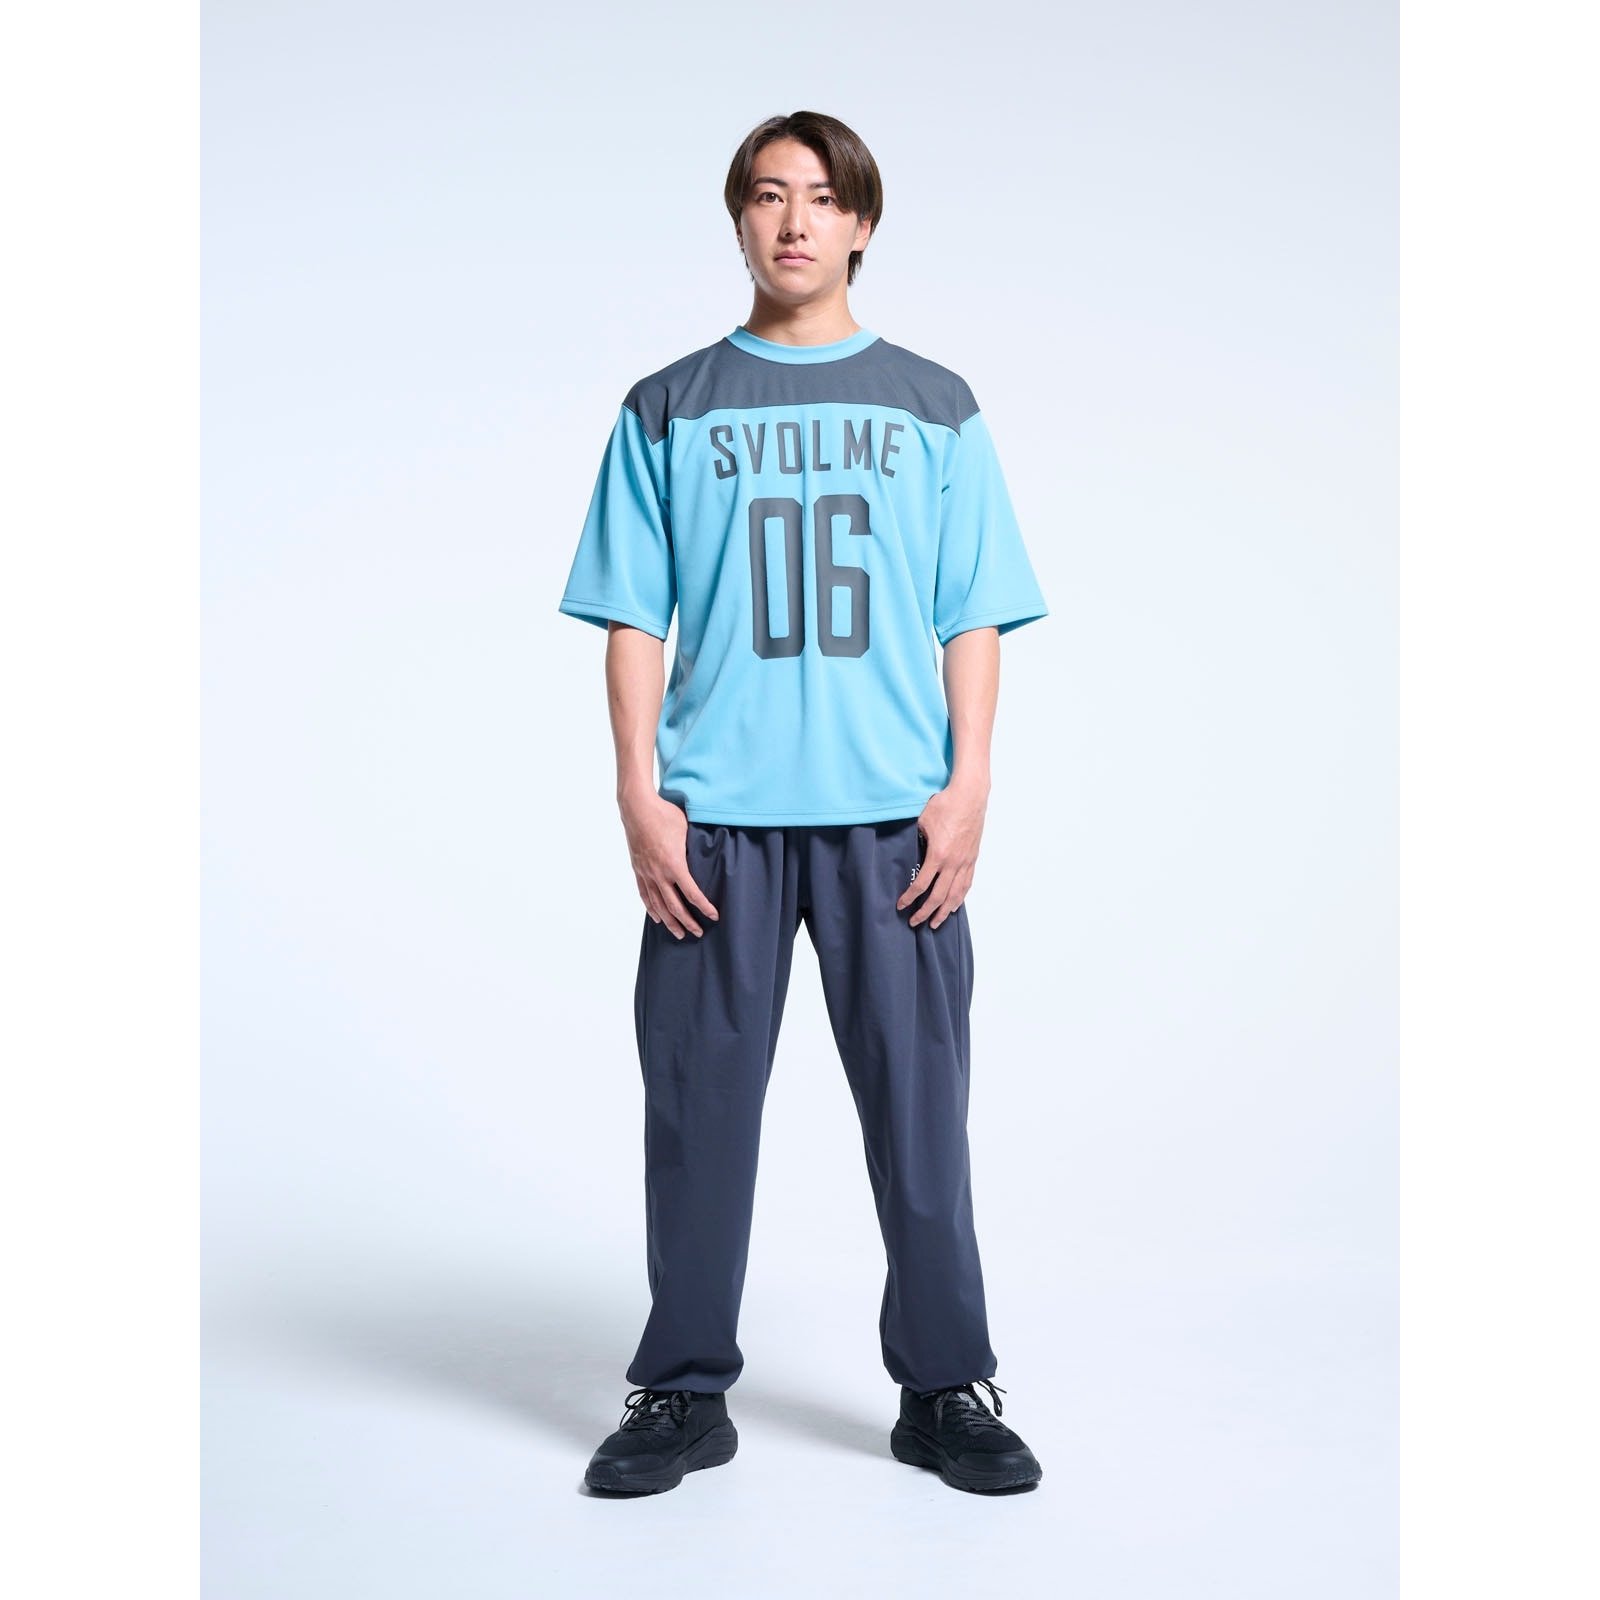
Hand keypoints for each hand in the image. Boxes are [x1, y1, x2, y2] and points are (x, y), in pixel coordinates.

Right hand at [620, 792, 719, 938]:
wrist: (637, 808)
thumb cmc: (664, 815)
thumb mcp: (687, 830)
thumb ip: (695, 847)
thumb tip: (708, 854)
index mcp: (674, 865)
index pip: (692, 894)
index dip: (704, 907)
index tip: (713, 916)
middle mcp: (659, 874)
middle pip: (675, 907)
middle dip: (688, 922)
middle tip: (698, 933)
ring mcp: (646, 874)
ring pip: (658, 906)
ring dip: (669, 922)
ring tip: (679, 934)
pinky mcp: (638, 870)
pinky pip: (645, 895)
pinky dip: (652, 909)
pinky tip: (657, 918)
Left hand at [897, 777, 987, 928]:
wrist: (970, 795)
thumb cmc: (946, 804)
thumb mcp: (922, 820)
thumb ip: (914, 838)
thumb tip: (906, 847)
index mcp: (938, 855)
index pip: (921, 884)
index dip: (910, 898)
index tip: (901, 905)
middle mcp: (953, 863)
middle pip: (938, 896)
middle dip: (925, 912)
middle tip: (914, 922)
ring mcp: (965, 861)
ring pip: (955, 894)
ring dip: (945, 911)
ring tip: (936, 922)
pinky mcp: (972, 857)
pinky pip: (967, 883)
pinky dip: (960, 897)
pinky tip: (954, 905)